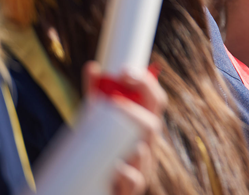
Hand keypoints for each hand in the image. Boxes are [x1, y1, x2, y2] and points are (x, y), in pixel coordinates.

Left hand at [82, 61, 164, 194]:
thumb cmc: (102, 147)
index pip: (155, 99)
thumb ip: (97, 95)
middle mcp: (148, 143)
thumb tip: (92, 67)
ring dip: (131, 144)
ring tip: (116, 136)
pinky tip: (118, 171)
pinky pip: (134, 181)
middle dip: (134, 112)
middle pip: (152, 124)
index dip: (145, 82)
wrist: (98, 184)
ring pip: (144, 152)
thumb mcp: (99, 119)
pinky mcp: (132, 187)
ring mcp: (143, 165)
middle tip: (114, 103)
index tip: (125, 72)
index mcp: (145, 122)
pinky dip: (127, 175)